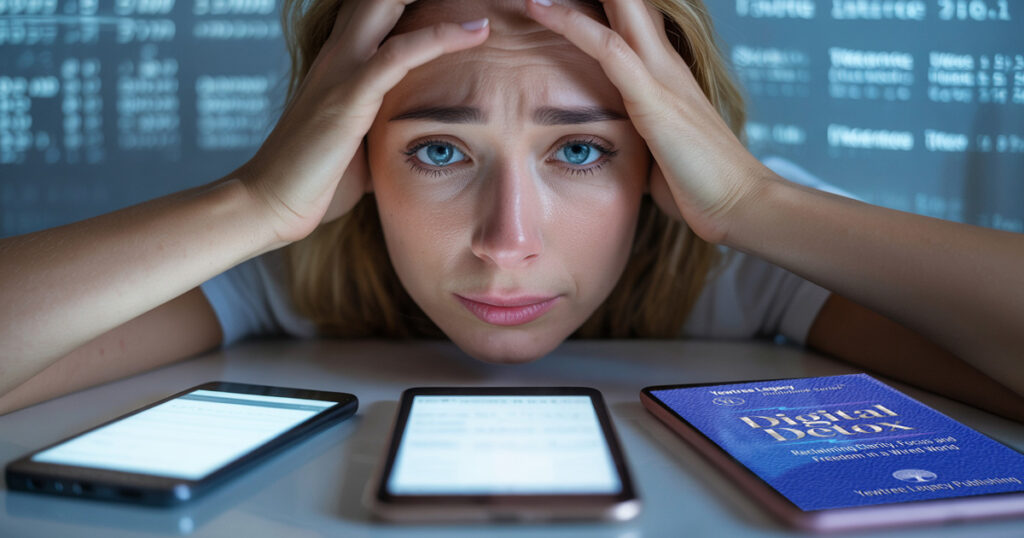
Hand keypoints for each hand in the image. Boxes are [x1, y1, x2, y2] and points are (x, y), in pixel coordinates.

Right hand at [239, 0, 490, 242]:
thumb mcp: (360, 145)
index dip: (413, 2)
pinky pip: (400, 53)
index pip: (378, 9)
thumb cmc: (314, 181)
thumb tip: (419, 142)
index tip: (460, 5)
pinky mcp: (350, 96)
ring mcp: (342, 70)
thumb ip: (385, 129)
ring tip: (485, 3)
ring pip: (387, 4)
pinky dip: (441, 37)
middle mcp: (340, 54)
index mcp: (342, 62)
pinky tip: (477, 31)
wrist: (268, 204)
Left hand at [525, 0, 769, 243]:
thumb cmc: (698, 184)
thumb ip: (633, 134)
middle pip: (627, 4)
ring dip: (571, 0)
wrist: (740, 203)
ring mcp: (661, 76)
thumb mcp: (655, 150)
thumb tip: (606, 145)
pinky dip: (571, 25)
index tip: (558, 0)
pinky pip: (608, 49)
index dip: (598, 4)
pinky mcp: (654, 99)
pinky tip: (540, 9)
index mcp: (665, 72)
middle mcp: (664, 63)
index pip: (631, 18)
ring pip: (618, 11)